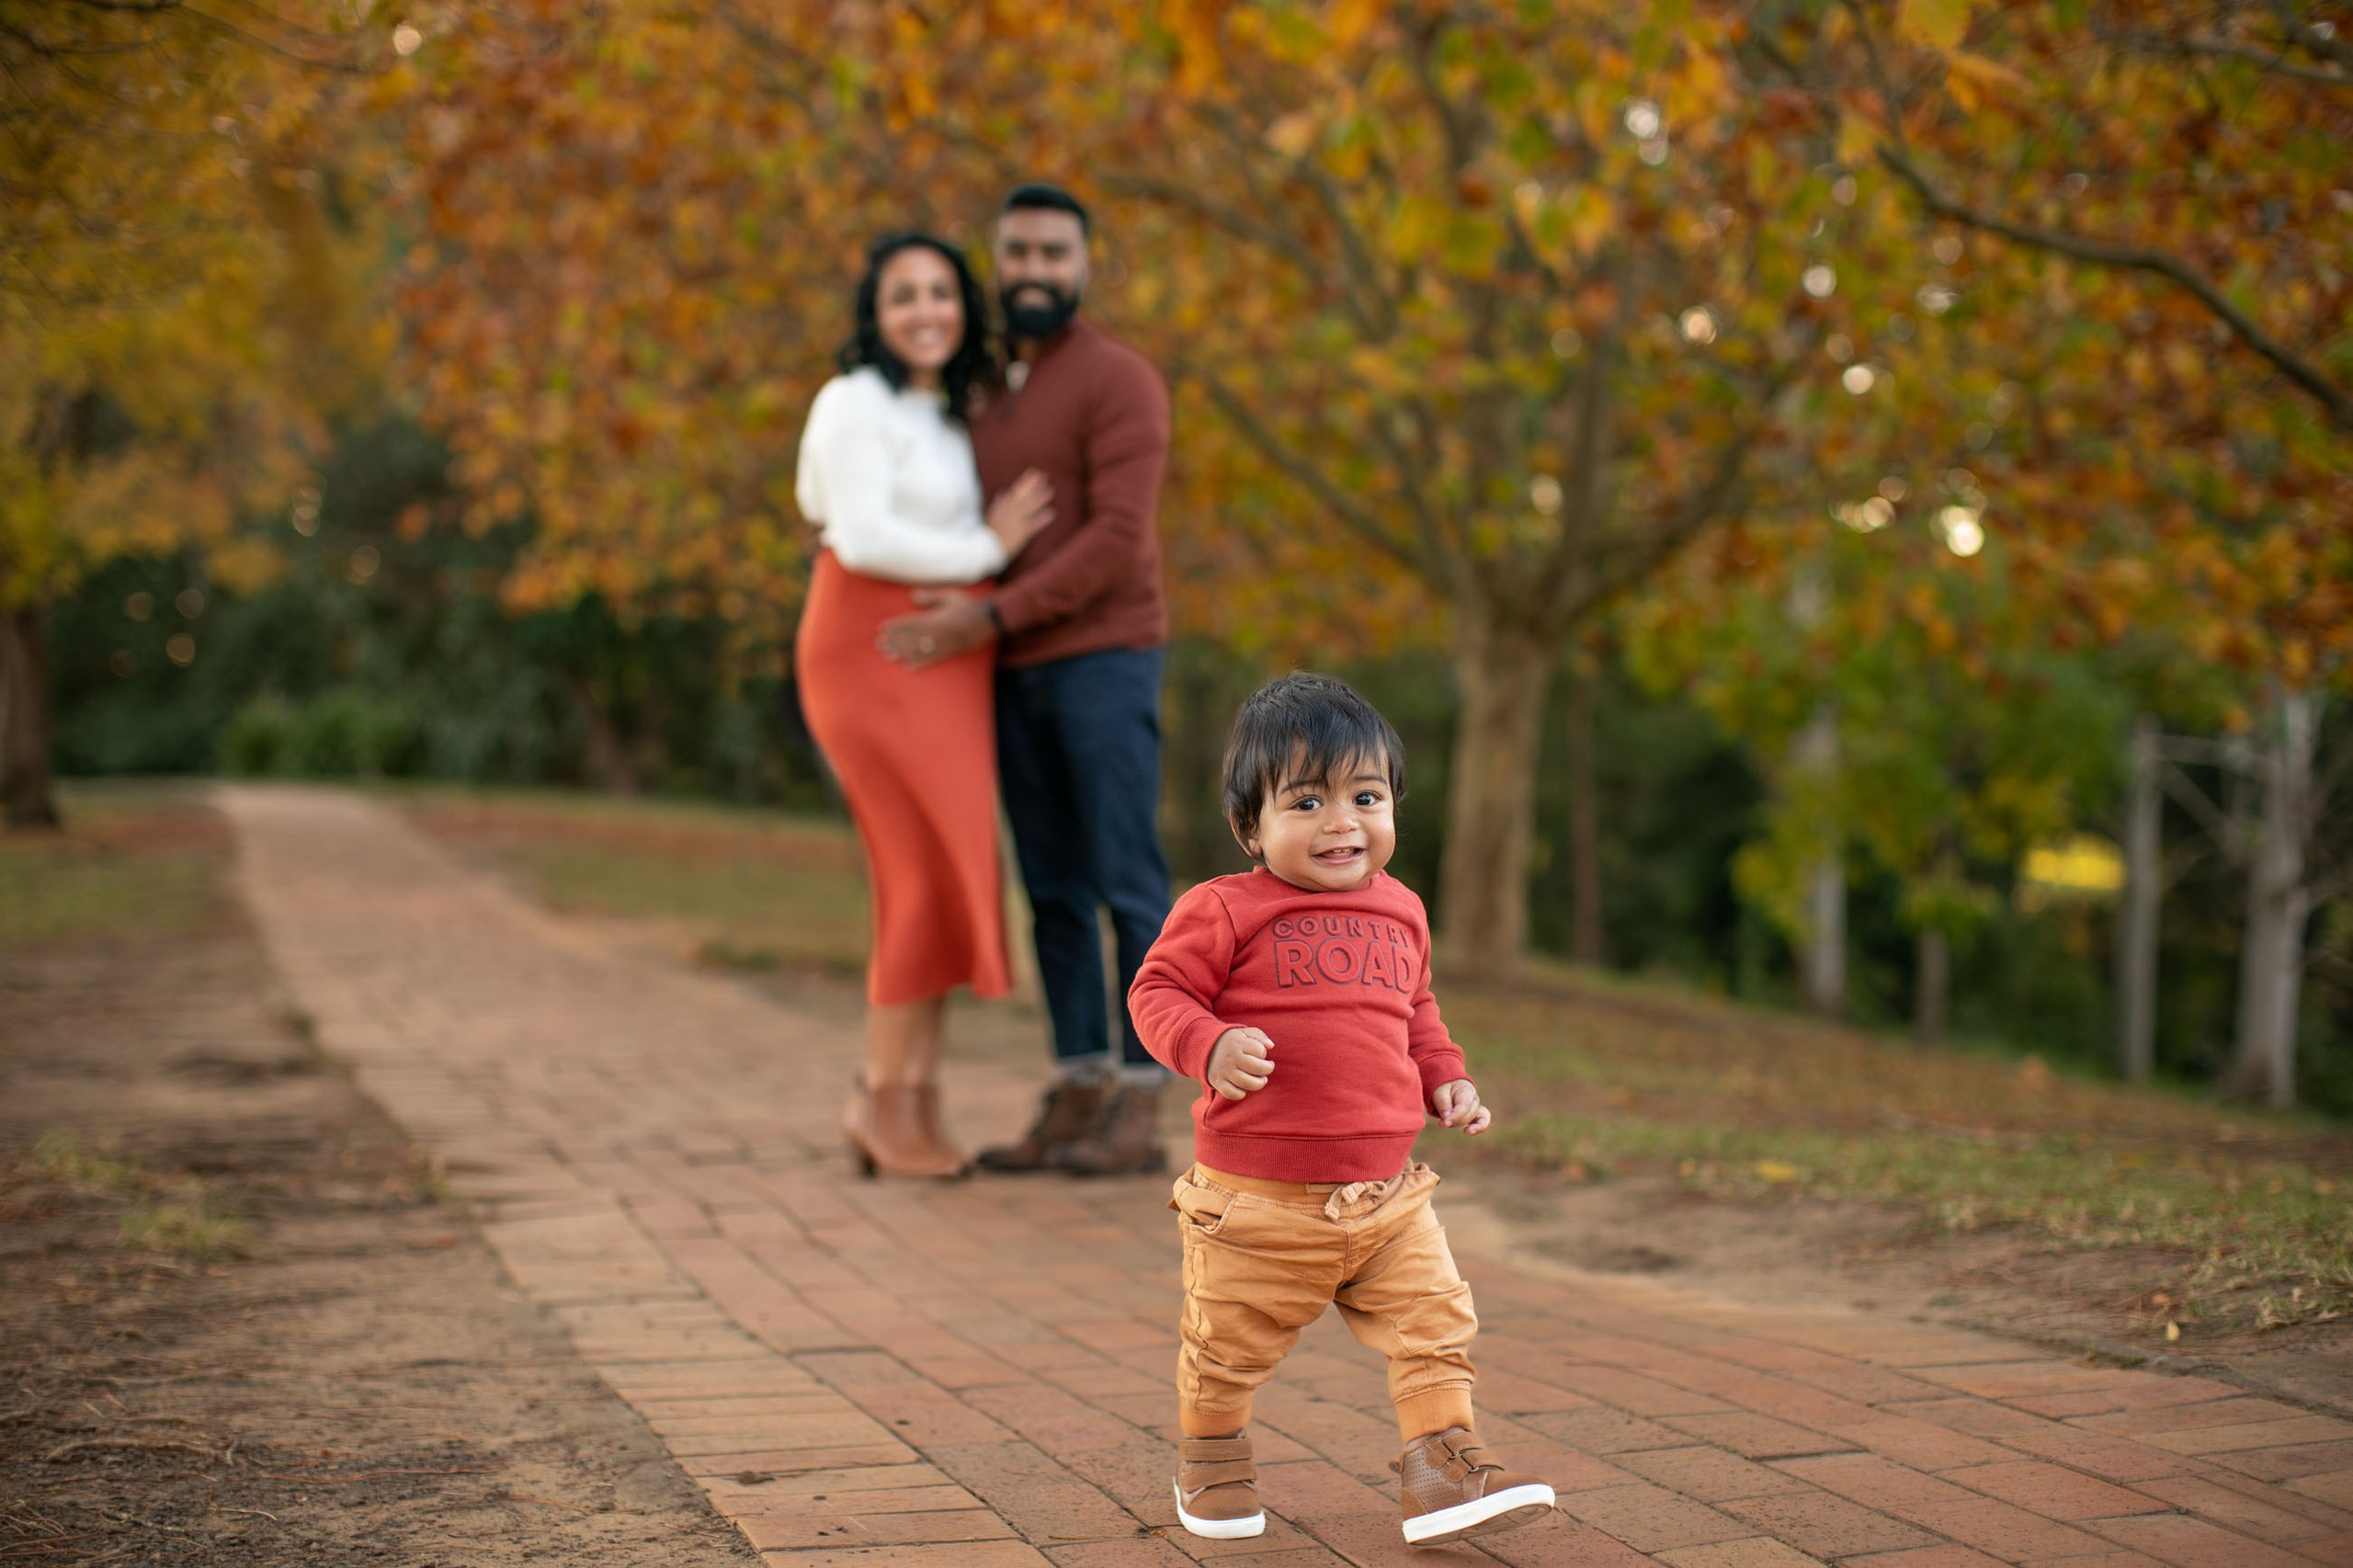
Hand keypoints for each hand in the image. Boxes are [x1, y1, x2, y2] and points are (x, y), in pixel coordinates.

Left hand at [876, 589, 995, 668]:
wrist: (988, 620)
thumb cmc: (968, 606)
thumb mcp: (950, 596)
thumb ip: (931, 597)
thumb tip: (913, 596)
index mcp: (935, 618)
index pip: (910, 623)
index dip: (895, 627)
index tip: (882, 629)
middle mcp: (937, 632)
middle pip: (911, 637)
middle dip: (894, 641)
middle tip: (880, 645)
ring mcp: (943, 644)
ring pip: (919, 650)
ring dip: (902, 653)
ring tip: (889, 656)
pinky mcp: (950, 652)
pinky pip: (933, 660)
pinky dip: (920, 664)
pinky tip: (909, 668)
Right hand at [986, 468, 1054, 556]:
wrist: (986, 549)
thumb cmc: (989, 534)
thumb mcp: (992, 516)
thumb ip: (998, 504)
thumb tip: (1002, 493)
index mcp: (1003, 508)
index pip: (1016, 491)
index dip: (1025, 481)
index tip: (1033, 472)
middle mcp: (1010, 513)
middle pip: (1023, 496)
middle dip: (1033, 485)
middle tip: (1043, 475)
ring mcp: (1016, 522)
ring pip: (1029, 508)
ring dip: (1040, 499)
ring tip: (1050, 491)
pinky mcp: (1021, 533)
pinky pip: (1033, 525)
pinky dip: (1042, 519)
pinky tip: (1051, 513)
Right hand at [1205, 1027, 1274, 1101]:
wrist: (1204, 1048)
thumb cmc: (1231, 1041)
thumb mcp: (1244, 1033)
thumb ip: (1259, 1035)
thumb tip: (1271, 1046)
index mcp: (1237, 1043)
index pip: (1260, 1051)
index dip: (1263, 1053)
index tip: (1259, 1053)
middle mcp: (1230, 1057)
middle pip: (1258, 1068)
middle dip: (1267, 1069)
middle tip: (1267, 1068)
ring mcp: (1223, 1071)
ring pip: (1248, 1084)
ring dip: (1259, 1083)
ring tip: (1260, 1079)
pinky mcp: (1217, 1083)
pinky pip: (1234, 1094)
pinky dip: (1242, 1093)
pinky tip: (1244, 1086)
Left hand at [1431, 1079, 1489, 1134]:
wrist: (1448, 1088)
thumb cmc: (1444, 1088)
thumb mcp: (1440, 1091)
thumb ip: (1443, 1103)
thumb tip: (1446, 1119)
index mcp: (1467, 1090)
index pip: (1464, 1106)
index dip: (1455, 1116)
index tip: (1445, 1123)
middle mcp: (1475, 1099)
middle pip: (1467, 1115)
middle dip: (1453, 1120)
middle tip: (1440, 1122)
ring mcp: (1477, 1108)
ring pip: (1471, 1120)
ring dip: (1458, 1124)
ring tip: (1450, 1126)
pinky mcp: (1476, 1116)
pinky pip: (1483, 1123)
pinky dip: (1478, 1128)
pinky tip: (1467, 1131)